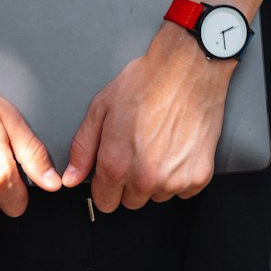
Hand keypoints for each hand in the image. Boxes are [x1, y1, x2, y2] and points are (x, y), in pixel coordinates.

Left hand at [61, 23, 231, 212]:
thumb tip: (72, 177)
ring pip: (157, 196)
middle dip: (130, 181)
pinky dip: (180, 173)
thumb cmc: (145, 82)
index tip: (114, 167)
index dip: (106, 183)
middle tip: (138, 147)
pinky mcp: (199, 176)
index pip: (104, 201)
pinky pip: (183, 190)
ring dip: (156, 178)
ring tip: (159, 142)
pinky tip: (177, 146)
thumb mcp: (101, 107)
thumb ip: (83, 147)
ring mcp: (174, 180)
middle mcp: (145, 179)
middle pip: (131, 201)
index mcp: (116, 164)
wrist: (188, 68)